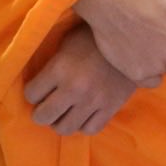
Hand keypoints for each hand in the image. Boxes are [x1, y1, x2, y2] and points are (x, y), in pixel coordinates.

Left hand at [22, 24, 138, 134]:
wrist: (134, 37)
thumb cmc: (95, 36)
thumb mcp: (68, 41)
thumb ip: (53, 62)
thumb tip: (37, 78)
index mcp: (60, 68)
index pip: (31, 94)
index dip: (33, 91)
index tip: (38, 89)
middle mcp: (74, 88)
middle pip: (43, 116)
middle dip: (41, 112)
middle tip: (46, 106)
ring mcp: (93, 101)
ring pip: (65, 128)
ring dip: (60, 122)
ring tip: (64, 112)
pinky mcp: (111, 108)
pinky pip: (90, 129)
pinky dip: (83, 124)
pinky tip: (83, 114)